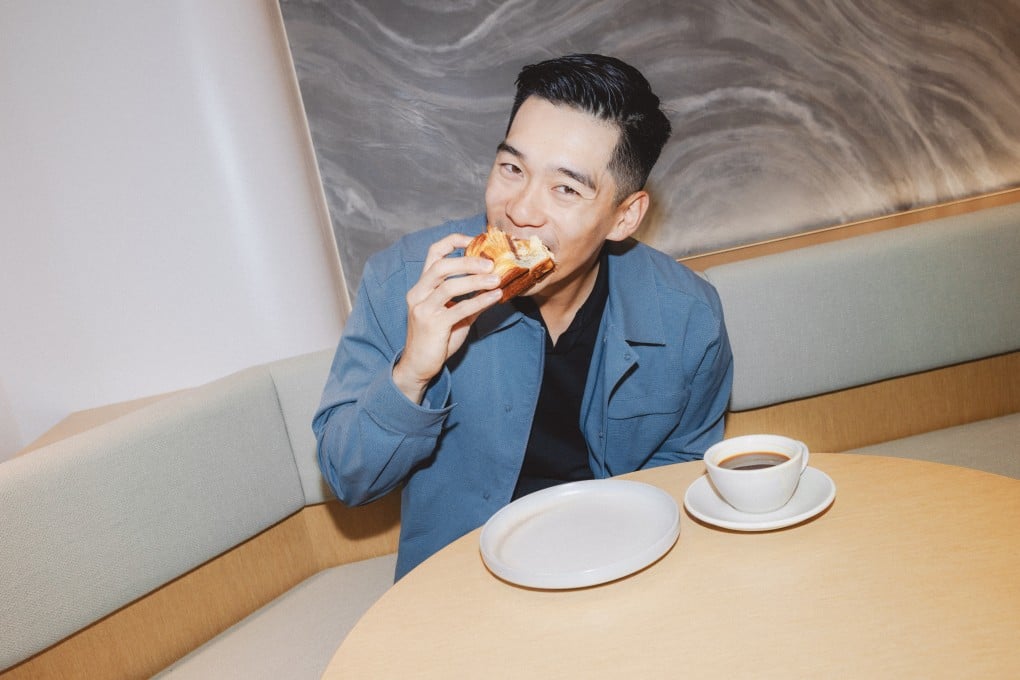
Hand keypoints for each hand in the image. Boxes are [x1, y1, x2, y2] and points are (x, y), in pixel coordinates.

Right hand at [393, 233, 502, 402]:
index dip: (454, 241)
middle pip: (441, 266)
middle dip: (467, 261)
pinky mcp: (432, 325)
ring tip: (497, 280)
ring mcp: (423, 309)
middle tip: (491, 263)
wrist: (420, 365)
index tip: (476, 240)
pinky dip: (479, 301)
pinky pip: (459, 308)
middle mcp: (418, 293)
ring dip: (476, 281)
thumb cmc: (437, 338)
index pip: (434, 253)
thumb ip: (470, 297)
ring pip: (449, 286)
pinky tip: (495, 297)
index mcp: (422, 286)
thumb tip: (496, 283)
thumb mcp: (453, 313)